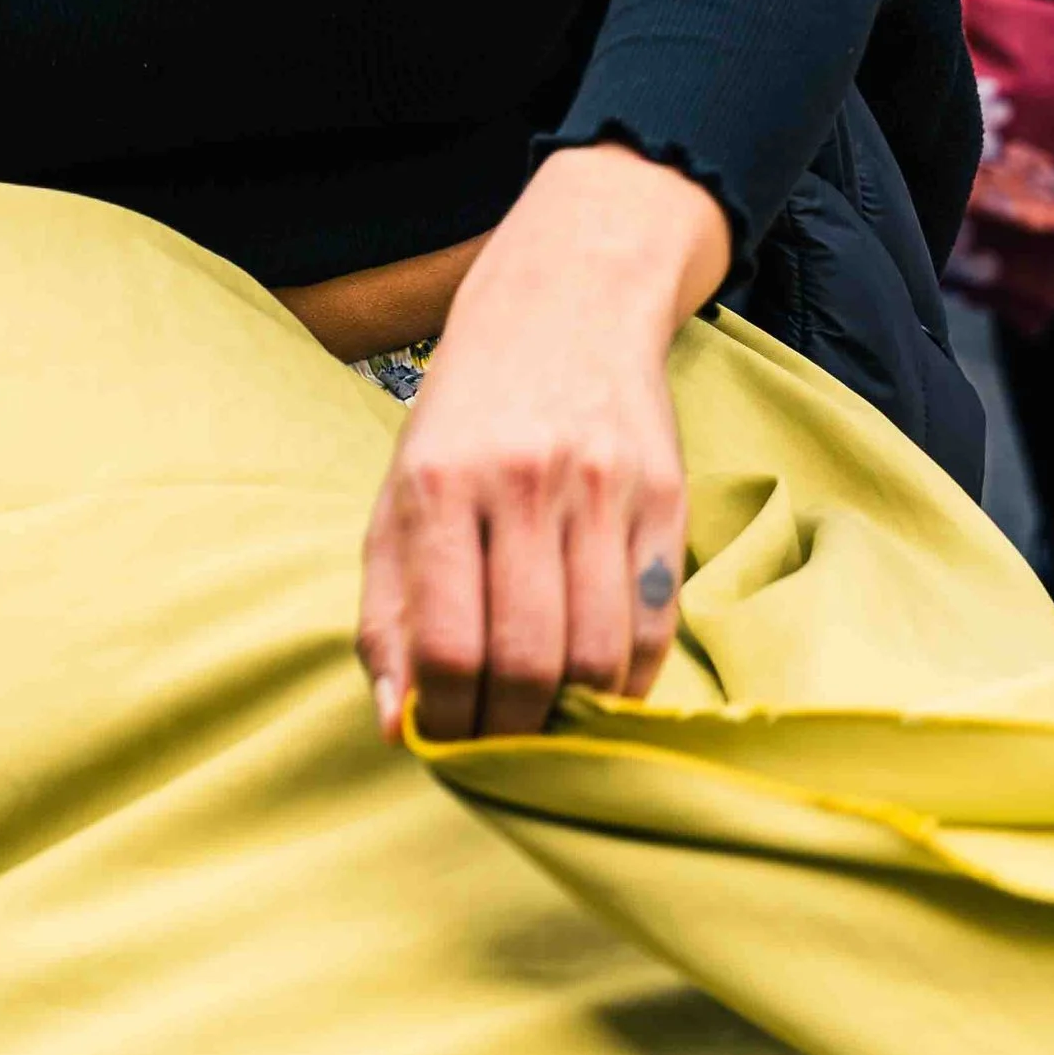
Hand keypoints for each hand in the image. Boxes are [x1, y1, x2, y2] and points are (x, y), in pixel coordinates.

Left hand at [357, 145, 729, 740]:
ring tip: (549, 724)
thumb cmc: (465, 421)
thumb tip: (396, 728)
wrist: (565, 305)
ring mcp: (602, 490)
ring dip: (574, 716)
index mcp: (439, 487)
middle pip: (529, 661)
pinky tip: (602, 689)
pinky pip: (656, 623)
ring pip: (599, 653)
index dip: (450, 723)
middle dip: (512, 732)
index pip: (450, 647)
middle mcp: (522, 485)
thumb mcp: (399, 500)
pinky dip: (630, 679)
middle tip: (502, 749)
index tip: (448, 746)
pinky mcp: (666, 496)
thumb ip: (387, 615)